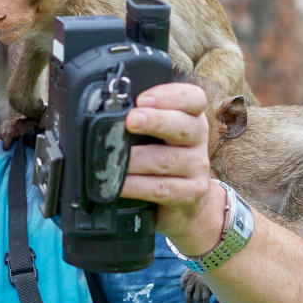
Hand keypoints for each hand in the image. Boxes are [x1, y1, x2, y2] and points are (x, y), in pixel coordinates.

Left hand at [120, 81, 226, 257]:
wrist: (188, 206)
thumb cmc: (164, 162)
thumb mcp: (159, 136)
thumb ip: (141, 119)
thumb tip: (106, 110)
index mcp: (190, 117)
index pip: (192, 97)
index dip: (169, 95)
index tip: (142, 99)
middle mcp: (197, 139)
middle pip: (182, 126)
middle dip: (154, 121)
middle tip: (131, 120)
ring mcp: (196, 168)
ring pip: (166, 159)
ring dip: (137, 158)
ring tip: (116, 157)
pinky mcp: (190, 194)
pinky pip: (160, 188)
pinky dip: (135, 185)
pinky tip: (119, 184)